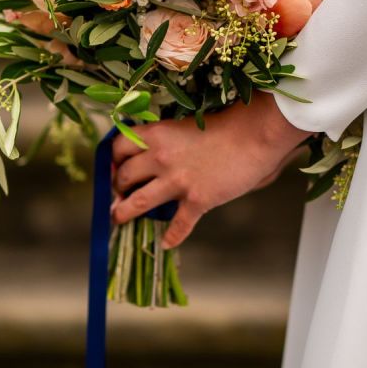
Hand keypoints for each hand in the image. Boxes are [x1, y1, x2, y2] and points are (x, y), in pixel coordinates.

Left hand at [111, 90, 311, 248]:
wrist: (254, 136)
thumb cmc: (224, 126)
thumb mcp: (184, 125)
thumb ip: (164, 139)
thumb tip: (149, 155)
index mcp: (156, 135)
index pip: (118, 149)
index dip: (112, 160)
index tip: (114, 168)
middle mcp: (160, 158)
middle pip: (123, 177)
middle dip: (117, 187)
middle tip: (119, 193)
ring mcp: (177, 182)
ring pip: (137, 203)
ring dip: (123, 213)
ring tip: (119, 218)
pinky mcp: (197, 200)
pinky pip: (178, 225)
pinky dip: (171, 237)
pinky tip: (166, 243)